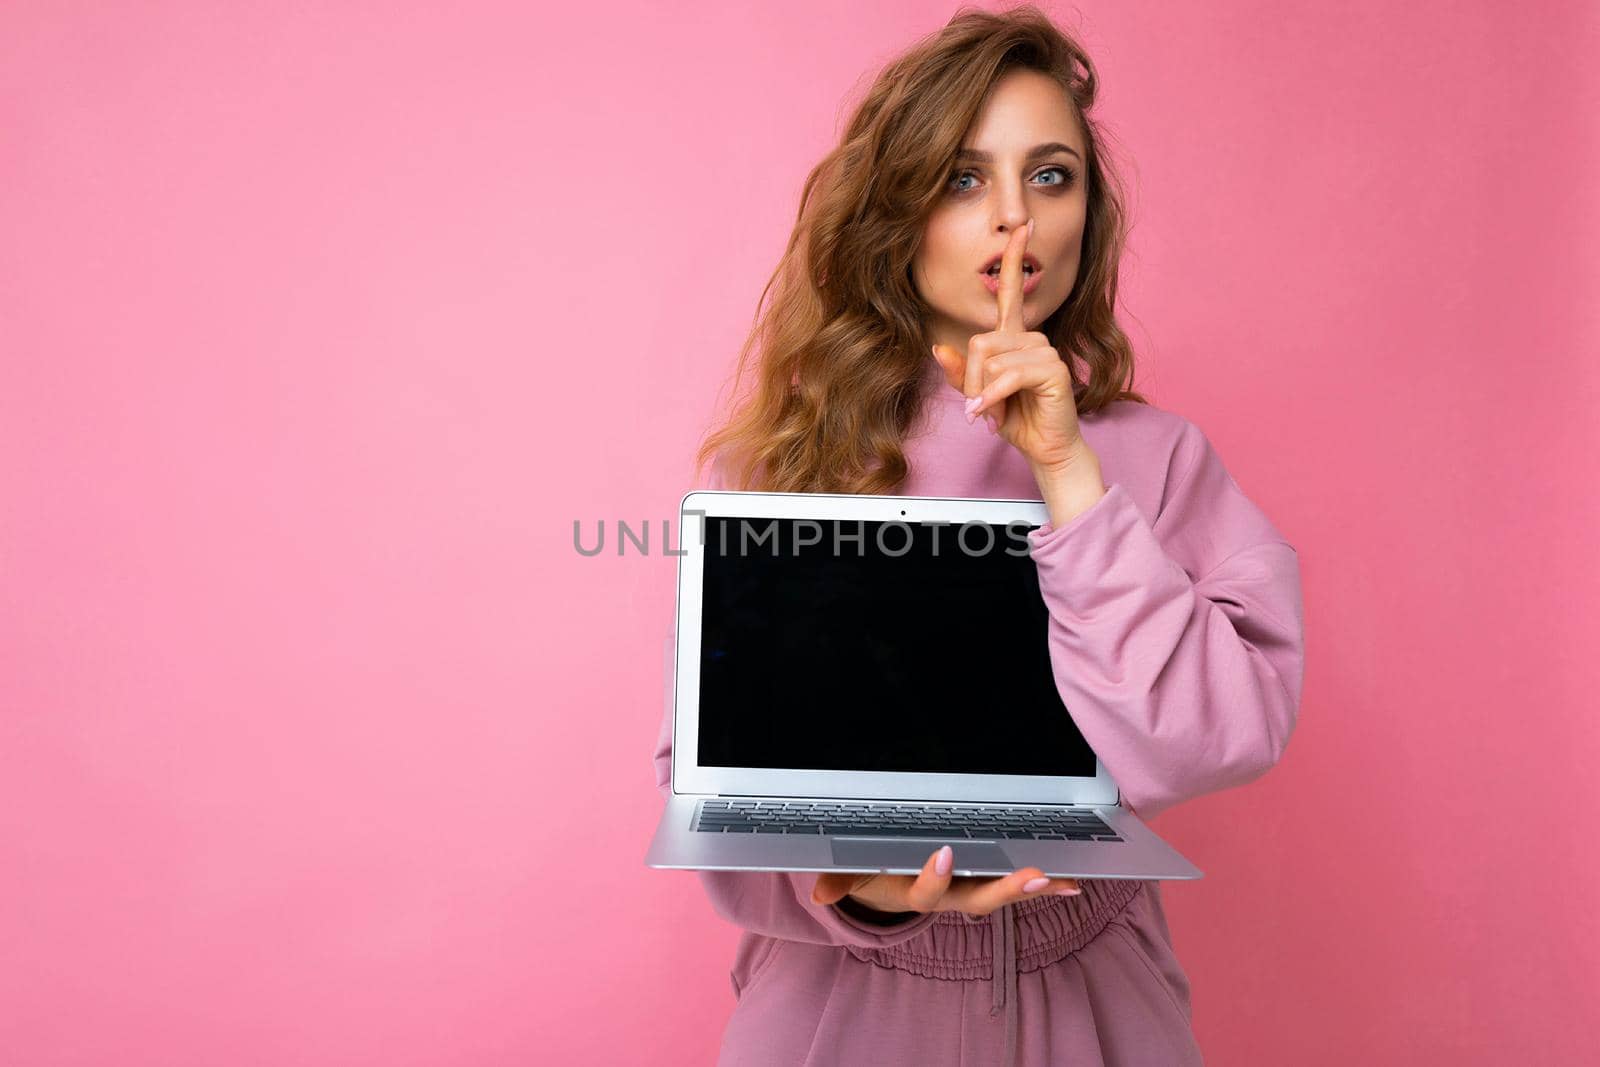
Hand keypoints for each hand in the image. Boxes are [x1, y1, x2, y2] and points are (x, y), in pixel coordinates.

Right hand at [809, 844, 1080, 918]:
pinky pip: (1017, 887)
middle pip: (979, 897)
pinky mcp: (986, 885)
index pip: (926, 889)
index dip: (936, 876)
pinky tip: (1072, 880)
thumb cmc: (873, 874)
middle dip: (1007, 889)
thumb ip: (840, 882)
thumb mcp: (853, 877)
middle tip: (1033, 877)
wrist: (890, 891)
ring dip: (1034, 888)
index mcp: (916, 892)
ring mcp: (971, 892)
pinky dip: (1044, 886)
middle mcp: (950, 896)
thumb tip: (818, 893)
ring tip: (1063, 880)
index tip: (945, 853)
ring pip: (1004, 893)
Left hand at [930, 218, 1092, 475]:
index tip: (1023, 226)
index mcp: (1015, 337)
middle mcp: (1032, 339)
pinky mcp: (1054, 371)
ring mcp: (1045, 352)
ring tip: (995, 411)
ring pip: (989, 360)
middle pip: (978, 342)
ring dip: (982, 393)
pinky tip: (989, 415)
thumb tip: (937, 348)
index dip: (1015, 259)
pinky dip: (991, 399)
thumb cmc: (1016, 419)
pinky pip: (1006, 377)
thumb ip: (958, 373)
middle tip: (981, 405)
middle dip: (970, 380)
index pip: (1012, 291)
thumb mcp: (978, 395)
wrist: (1045, 448)